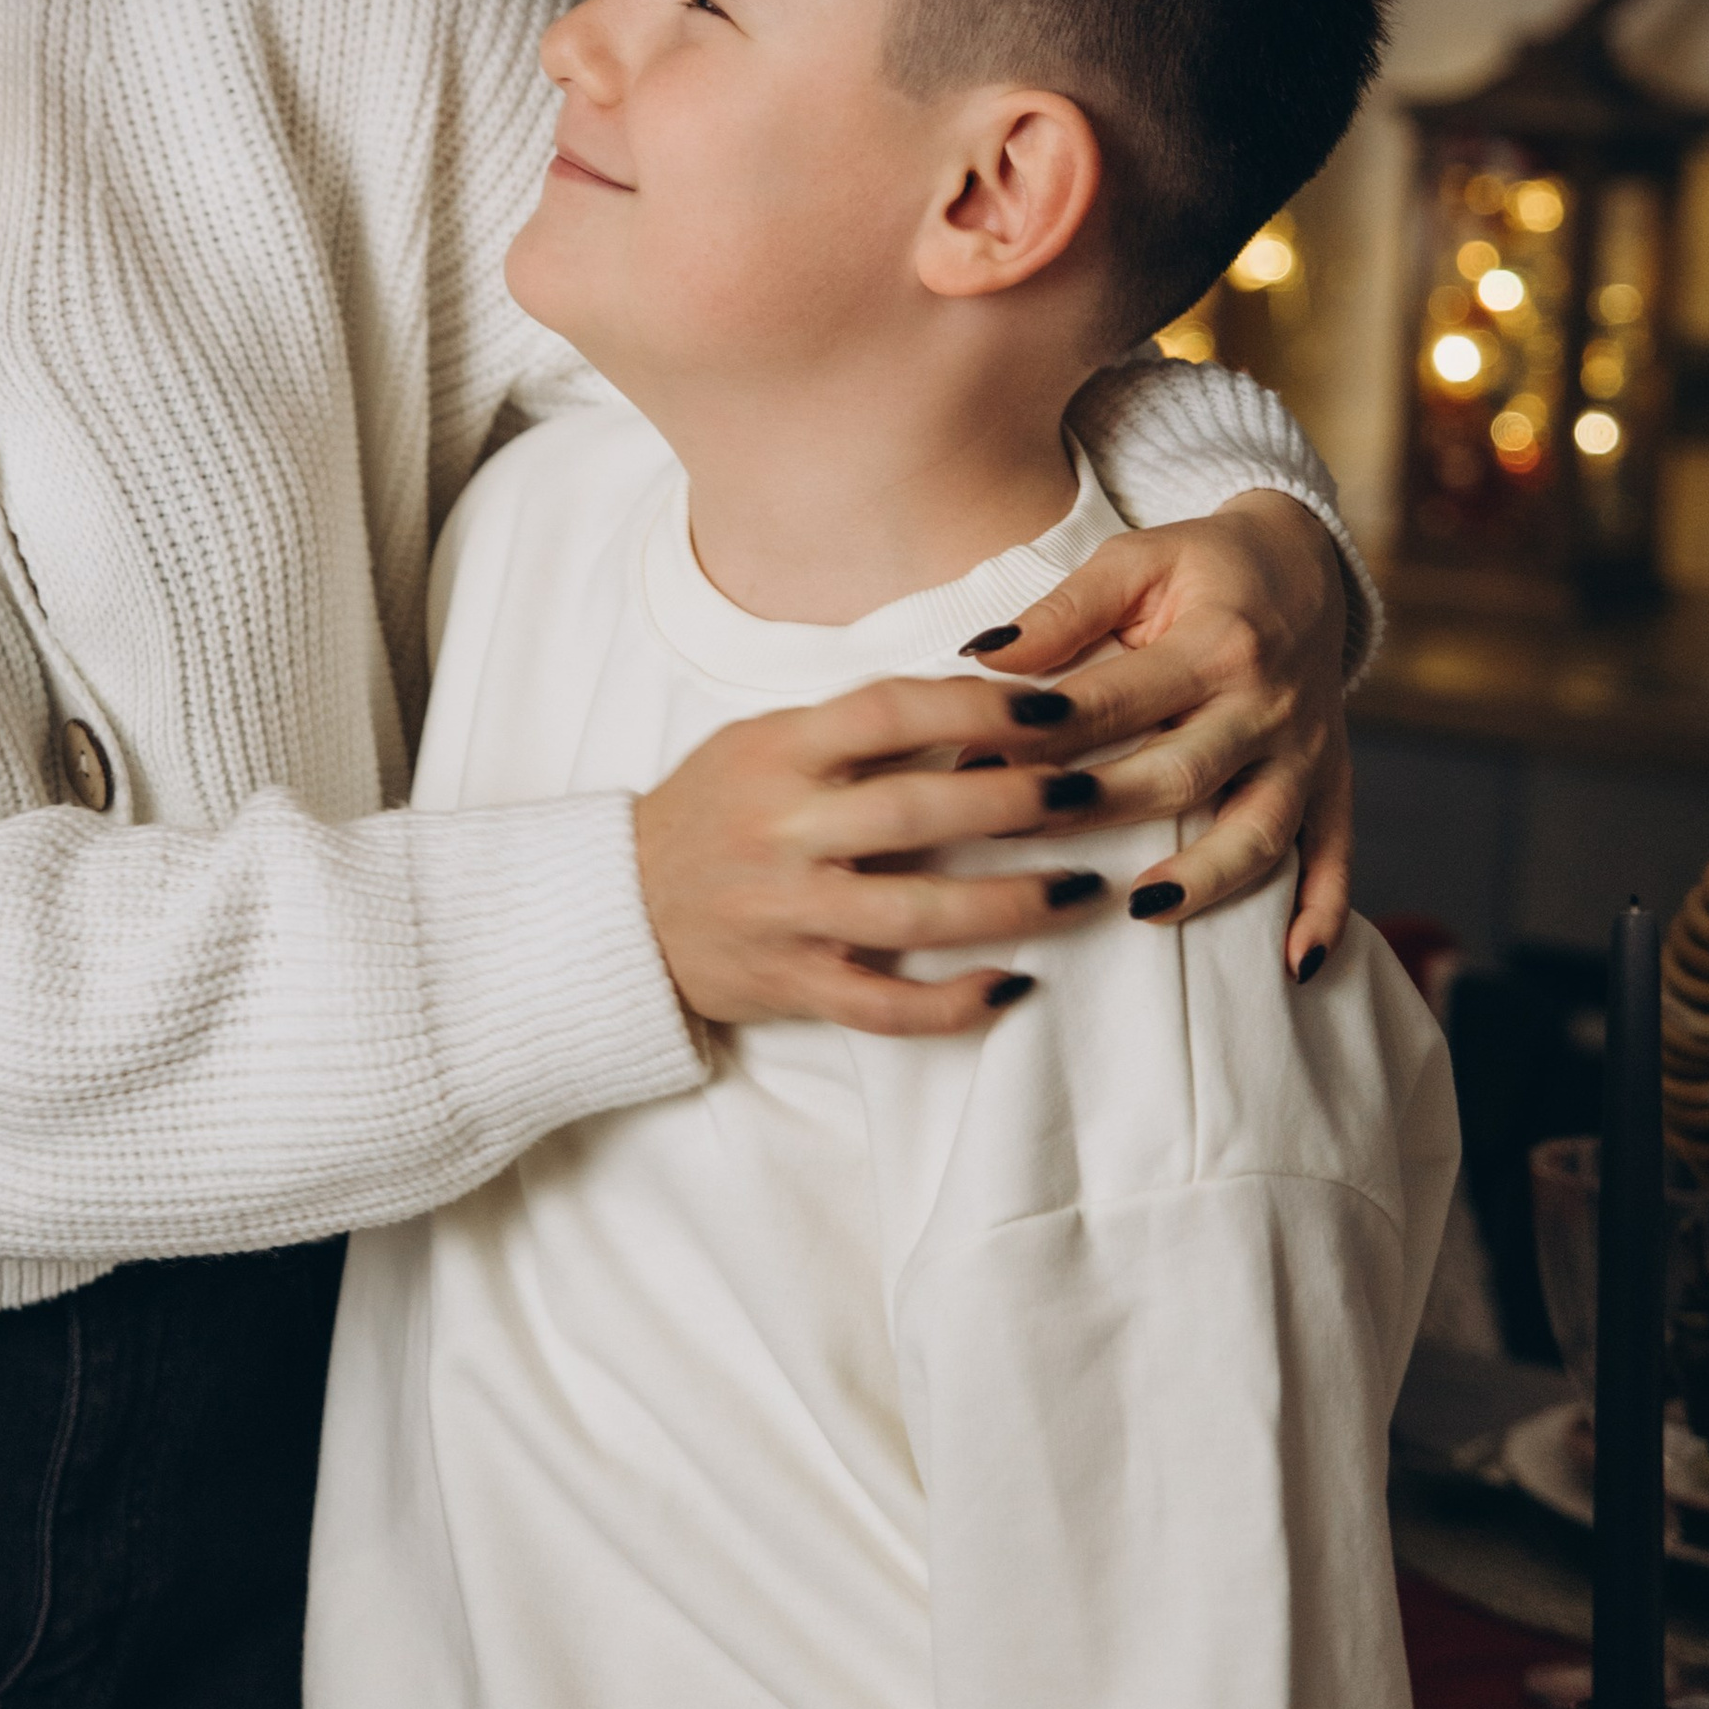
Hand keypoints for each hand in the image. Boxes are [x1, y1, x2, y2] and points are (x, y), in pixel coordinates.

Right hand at [636, 678, 1128, 1038]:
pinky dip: (951, 1002)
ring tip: (1083, 889)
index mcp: (776, 754)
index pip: (887, 712)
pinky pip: (882, 1005)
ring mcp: (786, 913)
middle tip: (1092, 793)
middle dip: (1015, 801)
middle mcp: (781, 830)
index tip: (1051, 707)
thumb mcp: (760, 745)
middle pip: (914, 812)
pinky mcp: (790, 983)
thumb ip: (851, 732)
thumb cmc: (710, 813)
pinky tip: (1012, 985)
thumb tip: (977, 702)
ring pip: (913, 913)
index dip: (976, 706)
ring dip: (1009, 903)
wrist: (616, 911)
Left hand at [962, 489, 1354, 981]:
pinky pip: (1336, 856)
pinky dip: (1324, 912)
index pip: (1121, 700)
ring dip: (1206, 877)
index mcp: (1216, 642)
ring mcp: (1306, 753)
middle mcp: (1268, 704)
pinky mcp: (1332, 784)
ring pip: (1261, 830)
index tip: (977, 764)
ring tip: (1143, 909)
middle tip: (1024, 836)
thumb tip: (982, 657)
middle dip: (1101, 809)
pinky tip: (1295, 967)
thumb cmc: (1201, 567)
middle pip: (1183, 773)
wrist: (1306, 566)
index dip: (1046, 735)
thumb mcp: (1134, 561)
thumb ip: (1063, 611)